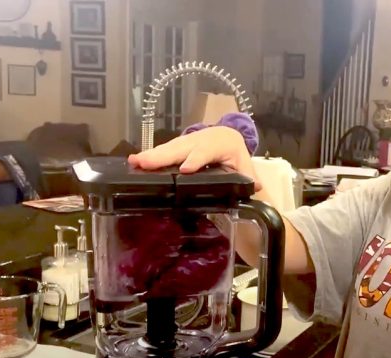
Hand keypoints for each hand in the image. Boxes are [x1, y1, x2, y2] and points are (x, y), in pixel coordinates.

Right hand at [127, 126, 261, 190]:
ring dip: (151, 155)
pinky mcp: (177, 145)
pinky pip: (163, 150)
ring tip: (134, 162)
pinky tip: (134, 162)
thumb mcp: (244, 165)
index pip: (206, 152)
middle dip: (163, 157)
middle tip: (145, 164)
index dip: (196, 160)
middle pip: (181, 149)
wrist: (226, 135)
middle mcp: (200, 140)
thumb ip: (249, 178)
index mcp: (219, 144)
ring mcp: (186, 141)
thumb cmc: (234, 153)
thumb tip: (256, 188)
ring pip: (168, 148)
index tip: (185, 169)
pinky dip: (149, 155)